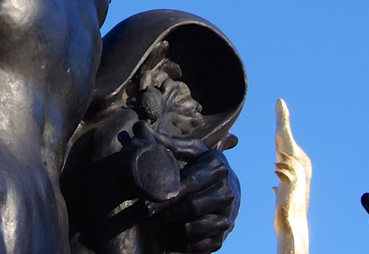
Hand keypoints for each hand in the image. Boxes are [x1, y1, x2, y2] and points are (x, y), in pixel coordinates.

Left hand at [145, 127, 239, 253]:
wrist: (227, 188)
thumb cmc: (200, 165)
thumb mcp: (188, 151)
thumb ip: (165, 142)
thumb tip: (140, 127)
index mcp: (218, 166)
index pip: (191, 183)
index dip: (168, 193)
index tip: (146, 200)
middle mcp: (228, 192)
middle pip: (193, 207)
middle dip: (167, 212)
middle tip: (146, 214)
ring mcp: (227, 216)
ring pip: (196, 228)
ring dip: (173, 230)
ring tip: (156, 225)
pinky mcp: (223, 236)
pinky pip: (201, 246)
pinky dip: (182, 244)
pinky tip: (168, 238)